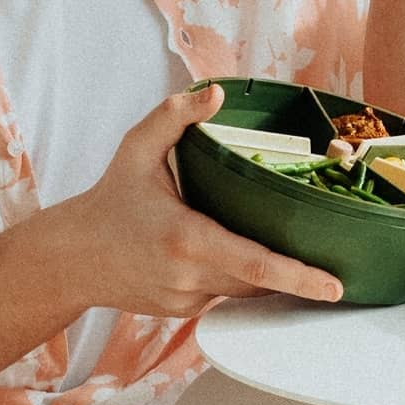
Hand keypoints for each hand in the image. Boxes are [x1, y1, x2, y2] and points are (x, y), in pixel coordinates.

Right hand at [61, 86, 343, 317]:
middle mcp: (189, 276)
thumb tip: (216, 91)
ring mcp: (186, 299)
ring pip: (245, 291)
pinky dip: (237, 278)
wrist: (70, 258)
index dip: (299, 276)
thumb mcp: (136, 149)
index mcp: (186, 238)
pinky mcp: (182, 312)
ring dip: (268, 275)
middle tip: (335, 263)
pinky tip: (237, 257)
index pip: (255, 264)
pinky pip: (223, 296)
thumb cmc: (108, 200)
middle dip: (296, 274)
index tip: (334, 285)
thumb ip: (175, 116)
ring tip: (298, 257)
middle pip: (260, 281)